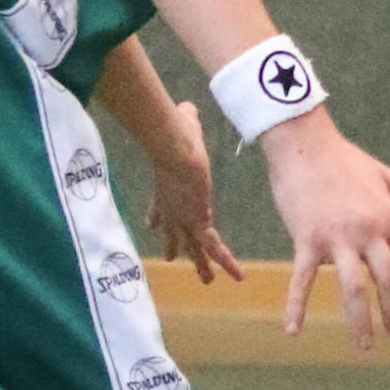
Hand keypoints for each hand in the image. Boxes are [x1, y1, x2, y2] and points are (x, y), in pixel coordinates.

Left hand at [142, 100, 242, 284]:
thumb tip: (185, 107)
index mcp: (165, 187)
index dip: (156, 215)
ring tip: (206, 281)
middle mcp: (173, 207)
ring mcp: (185, 217)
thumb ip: (184, 118)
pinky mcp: (200, 222)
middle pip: (173, 231)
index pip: (159, 206)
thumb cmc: (176, 134)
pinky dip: (226, 262)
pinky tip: (236, 276)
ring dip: (200, 264)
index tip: (152, 225)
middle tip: (170, 258)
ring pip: (194, 247)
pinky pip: (215, 248)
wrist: (174, 147)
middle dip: (173, 245)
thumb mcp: (182, 124)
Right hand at [261, 110, 389, 349]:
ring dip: (360, 320)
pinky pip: (301, 279)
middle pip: (389, 278)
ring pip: (353, 288)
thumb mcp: (387, 177)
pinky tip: (293, 331)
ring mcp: (336, 237)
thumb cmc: (345, 160)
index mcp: (389, 215)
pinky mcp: (305, 239)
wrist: (303, 143)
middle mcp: (368, 230)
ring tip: (365, 347)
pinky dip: (296, 306)